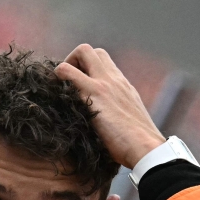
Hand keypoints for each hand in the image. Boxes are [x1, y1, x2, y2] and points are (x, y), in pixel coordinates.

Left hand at [55, 44, 164, 168]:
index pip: (104, 63)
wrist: (145, 148)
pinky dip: (57, 78)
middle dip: (75, 61)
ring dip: (66, 65)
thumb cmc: (137, 145)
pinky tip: (54, 97)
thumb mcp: (127, 122)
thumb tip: (105, 129)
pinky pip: (67, 72)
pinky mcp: (93, 93)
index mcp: (123, 86)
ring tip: (60, 89)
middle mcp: (114, 79)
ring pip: (83, 51)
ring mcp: (104, 83)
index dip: (86, 70)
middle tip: (66, 85)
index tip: (76, 88)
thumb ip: (116, 116)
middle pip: (94, 51)